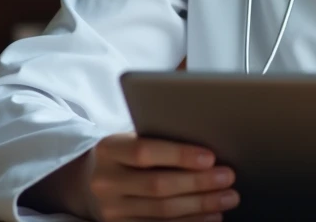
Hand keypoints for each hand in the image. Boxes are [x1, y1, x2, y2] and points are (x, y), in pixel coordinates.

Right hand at [82, 132, 238, 221]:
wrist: (87, 182)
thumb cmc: (124, 152)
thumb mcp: (131, 133)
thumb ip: (160, 126)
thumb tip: (204, 104)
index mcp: (108, 149)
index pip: (145, 152)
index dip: (180, 155)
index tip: (211, 156)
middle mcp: (106, 182)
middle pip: (158, 185)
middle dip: (199, 182)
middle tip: (229, 176)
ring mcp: (111, 210)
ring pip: (163, 211)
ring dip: (201, 205)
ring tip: (228, 196)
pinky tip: (211, 216)